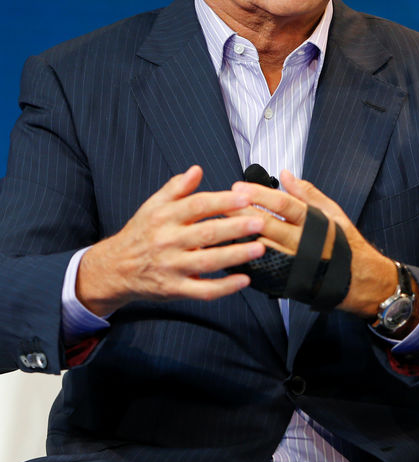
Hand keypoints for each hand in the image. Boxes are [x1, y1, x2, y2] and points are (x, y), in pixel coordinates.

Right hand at [77, 166, 265, 316]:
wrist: (115, 268)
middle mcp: (167, 242)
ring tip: (260, 248)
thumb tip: (196, 170)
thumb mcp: (152, 206)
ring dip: (236, 255)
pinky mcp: (174, 289)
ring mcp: (171, 267)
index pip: (197, 205)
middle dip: (235, 227)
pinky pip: (203, 291)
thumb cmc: (140, 234)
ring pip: (208, 262)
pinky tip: (244, 280)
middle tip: (260, 222)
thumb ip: (176, 188)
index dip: (222, 201)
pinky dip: (225, 287)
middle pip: (206, 233)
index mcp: (164, 217)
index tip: (245, 197)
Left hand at [233, 170, 418, 322]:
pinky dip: (247, 258)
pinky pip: (264, 268)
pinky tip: (231, 250)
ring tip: (221, 224)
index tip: (239, 186)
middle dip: (243, 213)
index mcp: (314, 223)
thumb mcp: (332, 213)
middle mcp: (303, 243)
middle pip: (268, 225)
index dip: (260, 195)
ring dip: (240, 235)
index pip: (284, 204)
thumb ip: (307, 193)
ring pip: (262, 247)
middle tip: (222, 202)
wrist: (360, 282)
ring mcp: (294, 264)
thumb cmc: (345, 244)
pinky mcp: (288, 280)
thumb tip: (284, 173)